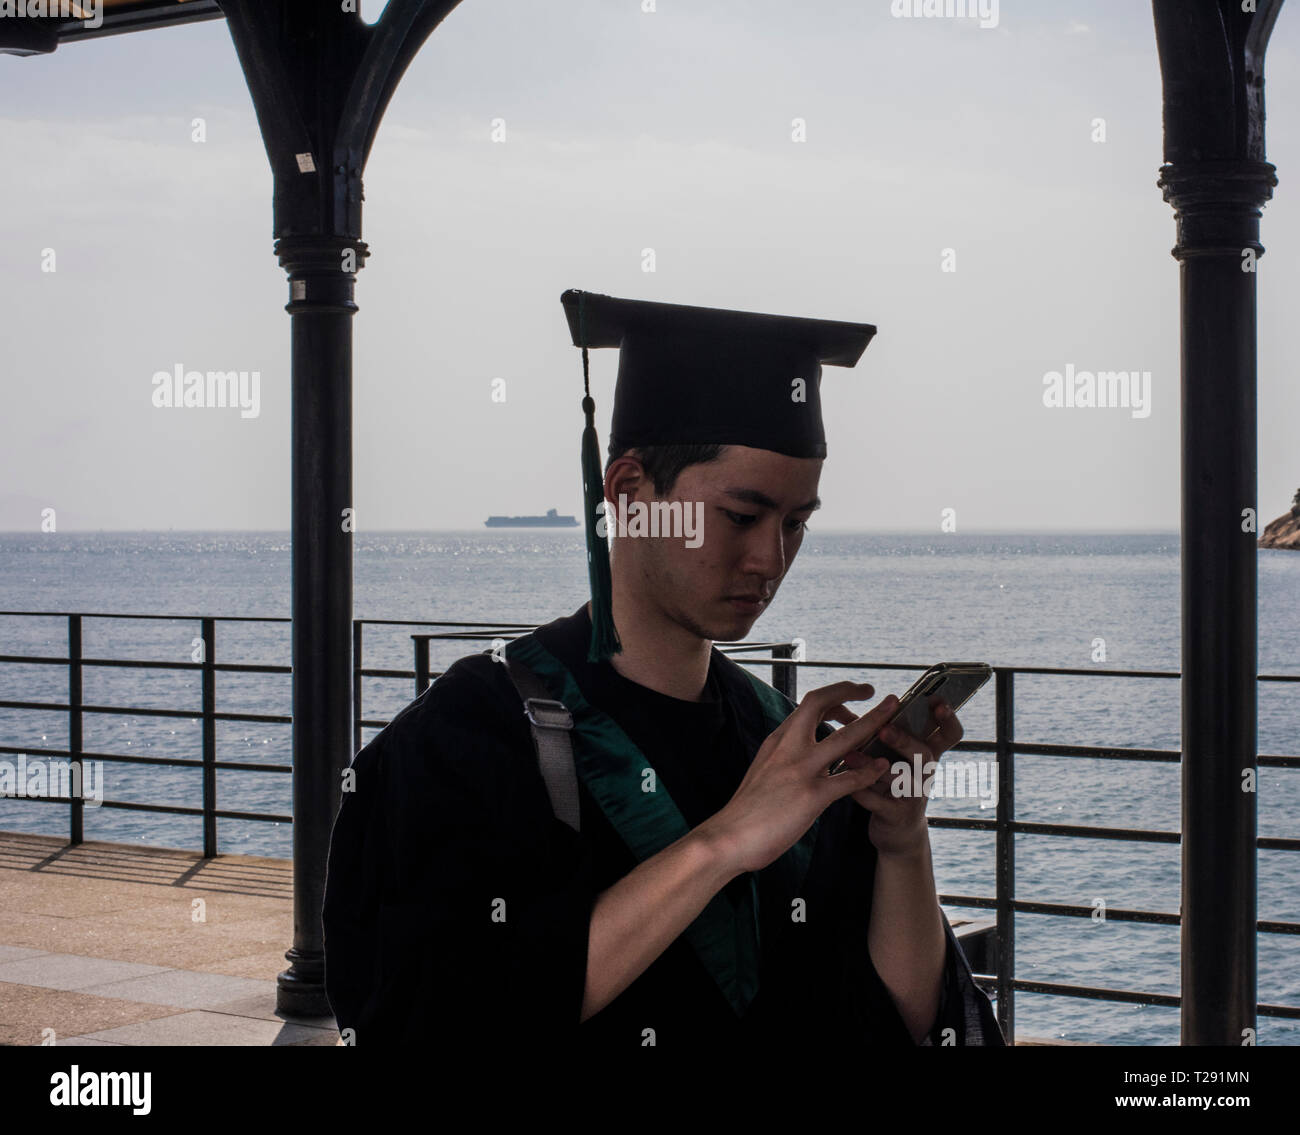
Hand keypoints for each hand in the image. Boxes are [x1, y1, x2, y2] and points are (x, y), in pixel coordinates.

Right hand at [701, 680, 902, 874]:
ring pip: (845, 738)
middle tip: (874, 692)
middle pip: (820, 704)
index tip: (850, 699)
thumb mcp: (763, 770)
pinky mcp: (810, 796)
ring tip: (892, 714)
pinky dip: (869, 772)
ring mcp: (799, 770)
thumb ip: (782, 757)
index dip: (833, 696)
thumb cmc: (745, 811)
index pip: (807, 704)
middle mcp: (787, 747)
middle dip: (849, 691)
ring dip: (873, 723)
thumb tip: (798, 751)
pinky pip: (848, 779)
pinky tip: (883, 769)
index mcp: (777, 741)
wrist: (726, 838)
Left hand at [828, 693, 965, 857]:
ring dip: (872, 766)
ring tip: (850, 756)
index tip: (937, 701)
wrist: (898, 829)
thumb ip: (894, 732)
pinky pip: (878, 802)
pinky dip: (861, 792)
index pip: (950, 734)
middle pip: (924, 754)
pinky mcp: (896, 816)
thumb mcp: (901, 757)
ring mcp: (914, 797)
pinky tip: (846, 783)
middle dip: (904, 740)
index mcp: (928, 753)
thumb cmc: (894, 781)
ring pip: (899, 780)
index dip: (948, 718)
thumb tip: (878, 704)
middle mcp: (925, 774)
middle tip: (884, 728)